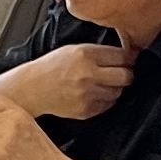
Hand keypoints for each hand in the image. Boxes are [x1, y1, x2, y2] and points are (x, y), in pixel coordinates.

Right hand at [0, 42, 131, 124]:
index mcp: (85, 55)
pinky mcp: (86, 110)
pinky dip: (104, 100)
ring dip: (114, 88)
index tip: (126, 60)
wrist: (33, 88)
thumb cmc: (53, 67)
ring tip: (100, 84)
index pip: (122, 56)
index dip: (127, 58)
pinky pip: (107, 105)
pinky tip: (92, 94)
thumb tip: (128, 56)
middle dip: (126, 74)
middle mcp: (88, 75)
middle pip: (126, 76)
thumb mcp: (74, 49)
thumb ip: (99, 52)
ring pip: (118, 92)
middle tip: (121, 73)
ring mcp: (87, 94)